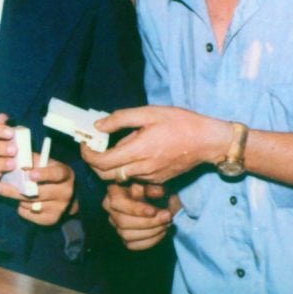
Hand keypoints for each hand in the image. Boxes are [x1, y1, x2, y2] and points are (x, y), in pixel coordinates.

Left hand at [0, 154, 76, 225]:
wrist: (66, 198)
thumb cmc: (52, 175)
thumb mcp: (47, 164)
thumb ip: (33, 160)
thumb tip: (14, 157)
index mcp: (65, 175)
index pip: (56, 174)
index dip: (44, 174)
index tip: (30, 174)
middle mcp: (65, 192)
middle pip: (37, 193)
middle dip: (14, 190)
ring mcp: (59, 208)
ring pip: (29, 204)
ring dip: (16, 197)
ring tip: (7, 191)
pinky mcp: (50, 220)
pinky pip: (27, 213)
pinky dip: (21, 207)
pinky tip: (21, 201)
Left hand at [82, 105, 231, 183]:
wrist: (207, 141)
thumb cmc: (180, 123)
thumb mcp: (149, 112)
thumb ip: (121, 119)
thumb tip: (98, 125)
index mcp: (139, 150)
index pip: (102, 162)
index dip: (88, 154)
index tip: (85, 143)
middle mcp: (142, 168)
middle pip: (106, 175)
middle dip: (95, 163)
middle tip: (95, 146)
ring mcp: (150, 178)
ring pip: (120, 177)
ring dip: (111, 166)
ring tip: (116, 146)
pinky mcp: (158, 181)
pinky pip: (134, 178)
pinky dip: (127, 168)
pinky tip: (134, 153)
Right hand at [104, 182, 173, 250]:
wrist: (160, 201)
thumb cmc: (155, 190)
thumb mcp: (154, 184)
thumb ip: (154, 189)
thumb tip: (158, 194)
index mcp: (114, 191)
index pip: (118, 202)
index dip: (135, 209)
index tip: (153, 211)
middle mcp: (110, 209)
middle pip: (123, 222)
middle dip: (148, 222)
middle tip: (167, 216)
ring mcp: (116, 225)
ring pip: (127, 236)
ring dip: (151, 231)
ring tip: (166, 223)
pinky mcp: (124, 238)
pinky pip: (133, 245)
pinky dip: (150, 240)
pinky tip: (162, 231)